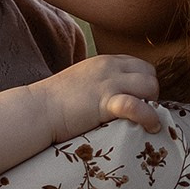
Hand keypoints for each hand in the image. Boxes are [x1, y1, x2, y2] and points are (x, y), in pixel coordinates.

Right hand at [35, 54, 161, 139]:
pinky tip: (150, 127)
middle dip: (151, 93)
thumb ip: (98, 83)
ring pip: (150, 86)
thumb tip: (110, 97)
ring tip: (146, 120)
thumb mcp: (81, 82)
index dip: (143, 84)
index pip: (139, 65)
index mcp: (104, 61)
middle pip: (149, 74)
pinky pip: (138, 106)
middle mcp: (109, 67)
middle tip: (142, 112)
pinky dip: (149, 117)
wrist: (37, 110)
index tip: (138, 101)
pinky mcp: (106, 102)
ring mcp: (109, 83)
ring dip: (152, 104)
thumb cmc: (53, 102)